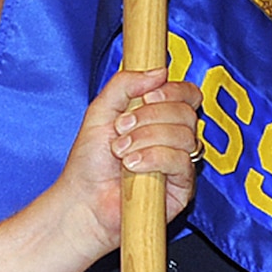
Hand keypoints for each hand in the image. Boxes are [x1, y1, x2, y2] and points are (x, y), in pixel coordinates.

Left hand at [54, 67, 204, 258]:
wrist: (84, 200)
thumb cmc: (90, 162)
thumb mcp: (101, 111)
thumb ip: (125, 84)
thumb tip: (160, 71)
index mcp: (159, 117)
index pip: (187, 94)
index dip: (172, 91)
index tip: (146, 97)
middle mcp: (174, 138)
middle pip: (186, 112)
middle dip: (149, 117)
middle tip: (120, 130)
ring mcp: (180, 163)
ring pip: (185, 135)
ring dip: (147, 139)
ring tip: (121, 152)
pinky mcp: (182, 187)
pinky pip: (181, 161)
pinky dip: (154, 158)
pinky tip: (133, 166)